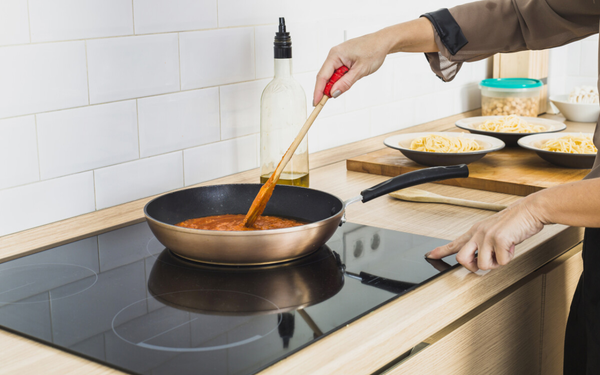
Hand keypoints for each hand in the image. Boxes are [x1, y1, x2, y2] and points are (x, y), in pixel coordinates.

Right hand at [312, 32, 389, 105]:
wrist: (383, 42)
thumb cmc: (374, 51)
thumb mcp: (360, 70)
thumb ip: (346, 83)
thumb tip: (334, 93)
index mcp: (335, 54)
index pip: (322, 76)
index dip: (318, 91)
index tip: (316, 103)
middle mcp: (334, 54)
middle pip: (325, 76)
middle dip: (326, 89)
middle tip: (327, 102)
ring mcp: (338, 57)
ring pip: (331, 75)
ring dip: (335, 84)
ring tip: (346, 85)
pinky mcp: (343, 59)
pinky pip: (337, 72)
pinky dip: (339, 80)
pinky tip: (346, 81)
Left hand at [426, 197, 544, 272]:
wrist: (531, 210)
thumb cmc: (516, 222)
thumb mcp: (494, 230)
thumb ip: (484, 243)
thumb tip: (480, 260)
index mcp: (476, 231)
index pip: (455, 243)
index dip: (441, 251)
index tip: (430, 255)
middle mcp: (478, 233)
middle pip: (461, 259)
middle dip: (472, 267)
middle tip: (484, 264)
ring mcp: (488, 236)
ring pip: (482, 265)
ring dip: (496, 264)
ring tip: (504, 252)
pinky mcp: (499, 239)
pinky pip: (501, 262)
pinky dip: (509, 258)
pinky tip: (512, 247)